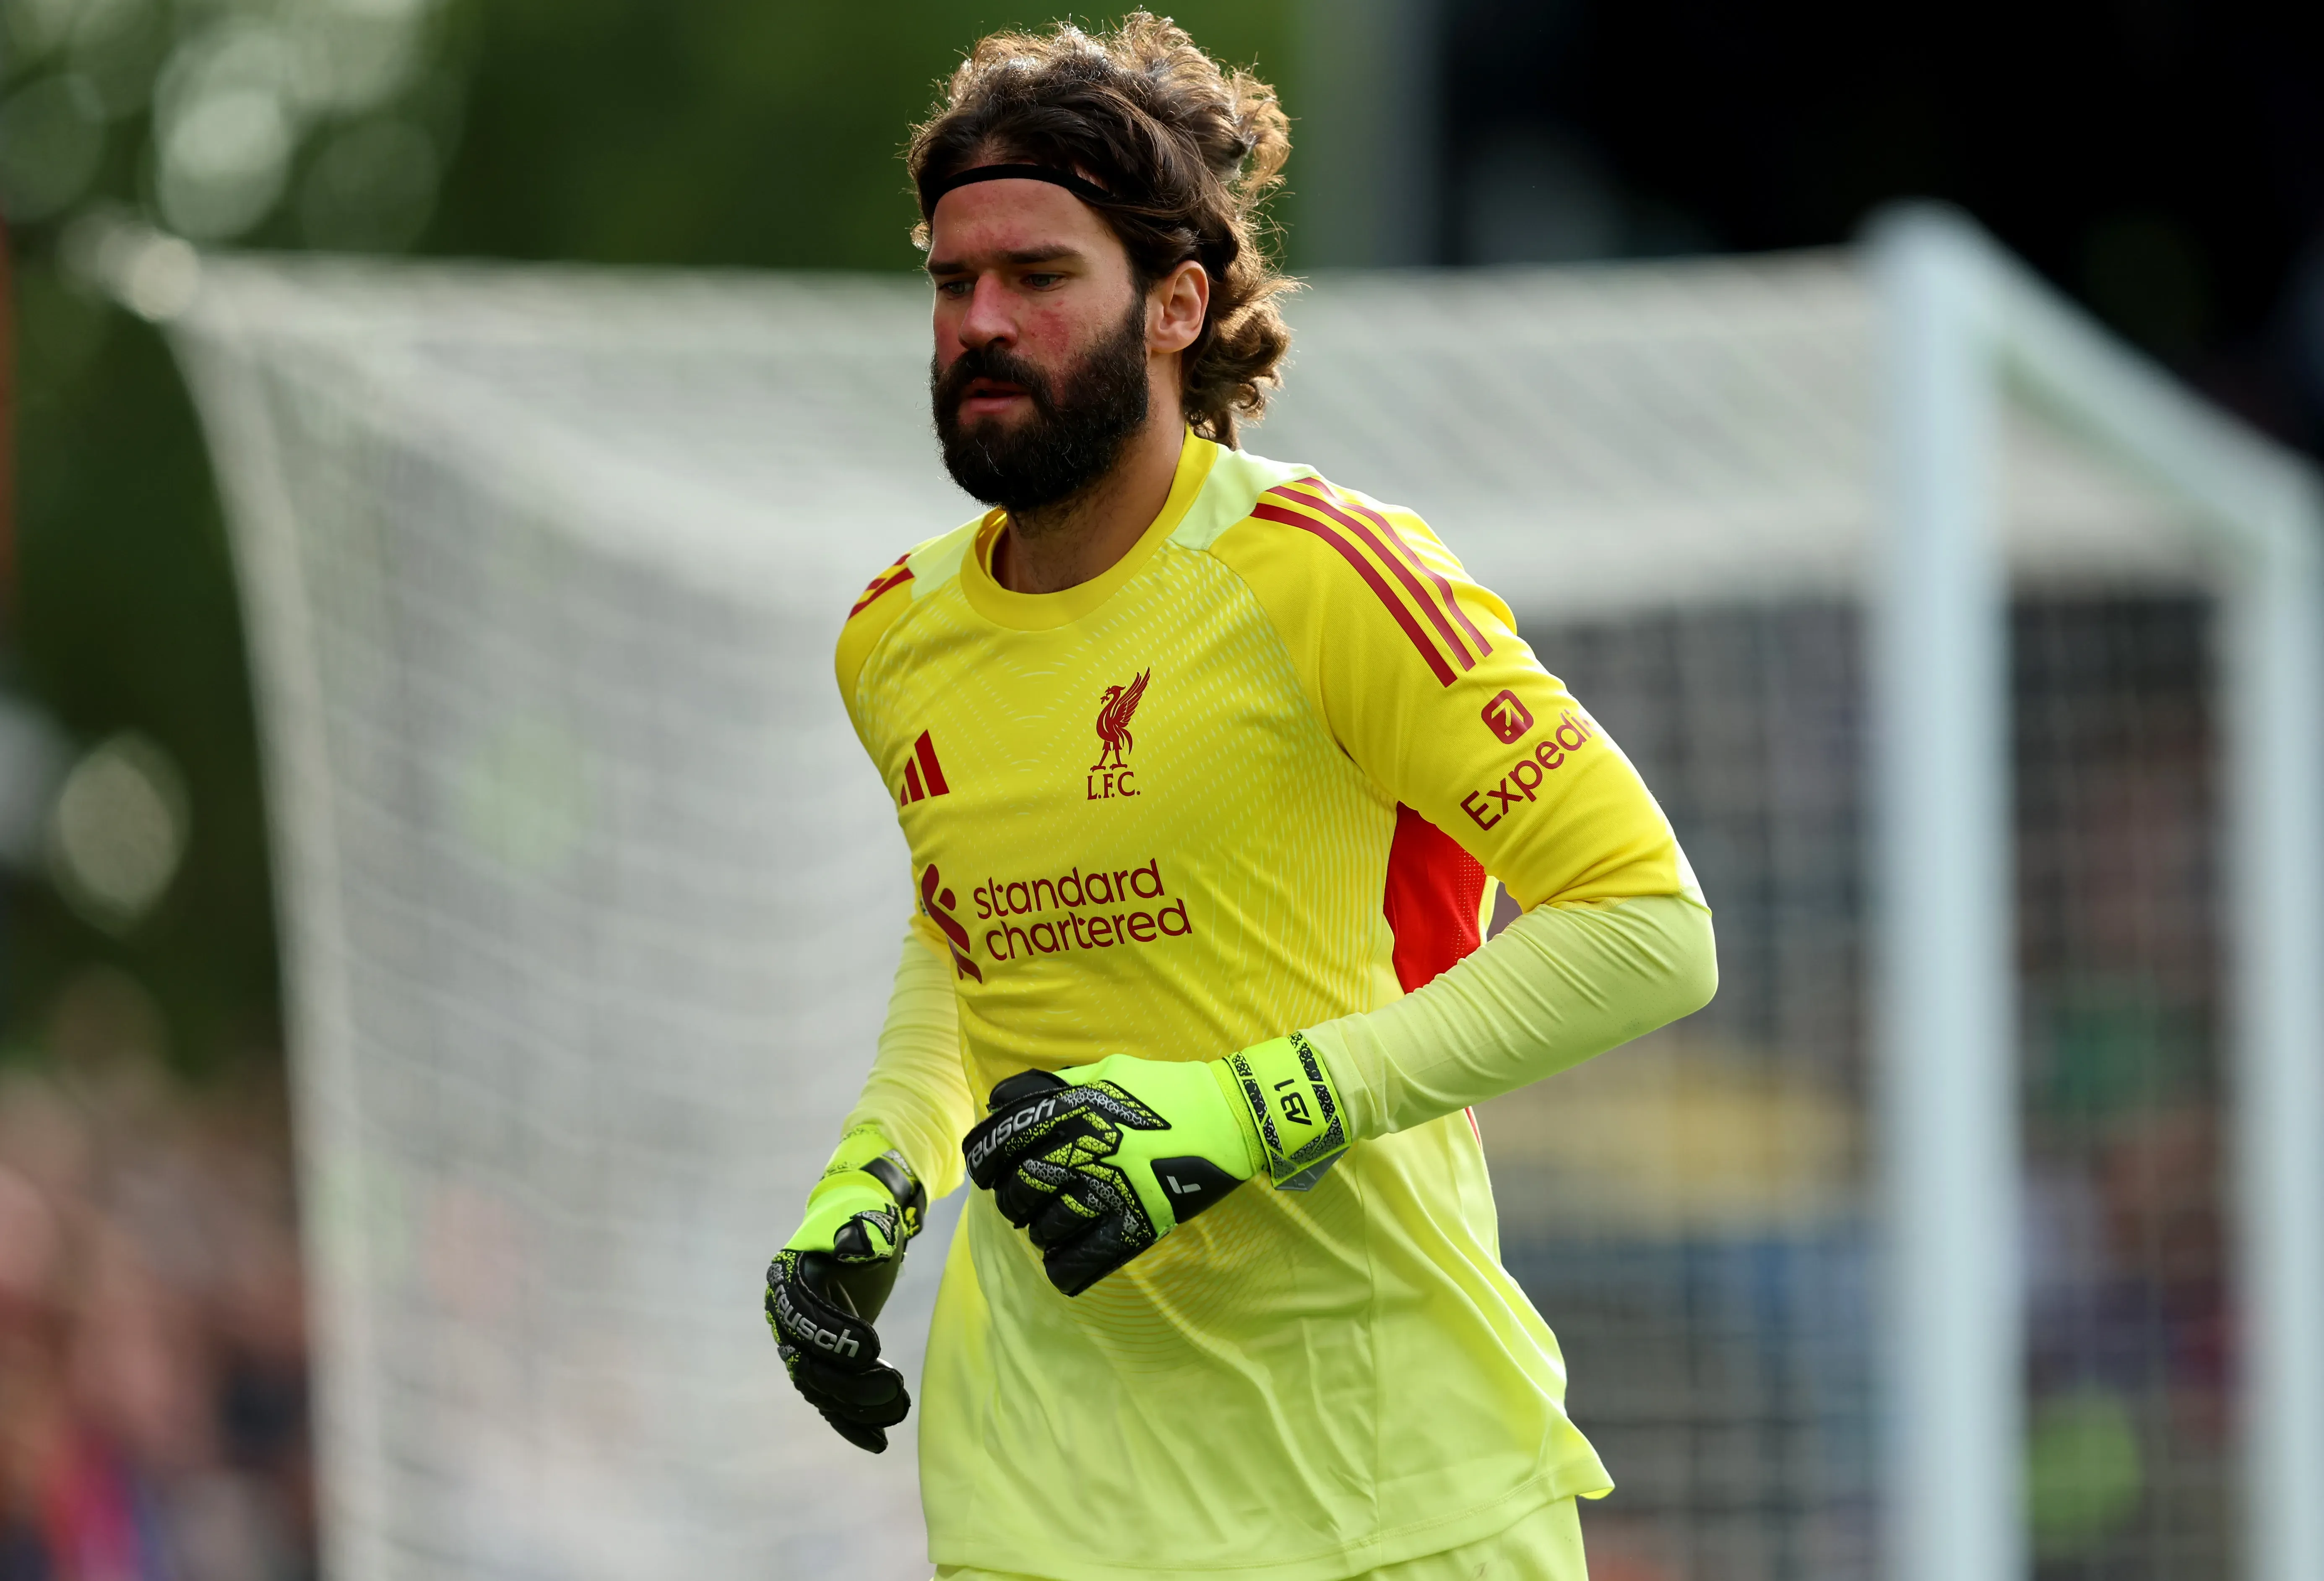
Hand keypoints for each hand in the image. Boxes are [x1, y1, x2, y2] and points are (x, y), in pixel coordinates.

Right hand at [765, 1130, 925, 1452]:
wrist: (862, 1227)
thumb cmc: (865, 1220)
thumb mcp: (865, 1220)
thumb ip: (859, 1235)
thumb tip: (855, 1245)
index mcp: (789, 1280)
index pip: (803, 1316)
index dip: (833, 1334)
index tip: (873, 1348)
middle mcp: (786, 1318)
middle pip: (809, 1364)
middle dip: (851, 1382)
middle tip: (895, 1387)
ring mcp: (801, 1345)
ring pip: (821, 1389)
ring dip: (858, 1406)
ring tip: (899, 1408)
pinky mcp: (822, 1364)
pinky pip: (830, 1401)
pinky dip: (851, 1422)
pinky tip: (878, 1442)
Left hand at [962, 1035, 1351, 1296]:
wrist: (1233, 1117)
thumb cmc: (1167, 1093)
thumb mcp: (1106, 1071)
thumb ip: (1052, 1086)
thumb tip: (999, 1101)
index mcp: (1075, 1108)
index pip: (1002, 1140)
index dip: (984, 1161)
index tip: (987, 1172)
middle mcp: (1087, 1148)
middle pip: (1018, 1190)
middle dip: (1012, 1201)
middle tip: (1023, 1201)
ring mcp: (1113, 1188)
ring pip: (1046, 1228)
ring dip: (1041, 1231)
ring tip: (1051, 1225)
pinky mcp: (1139, 1221)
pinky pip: (1084, 1258)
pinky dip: (1064, 1267)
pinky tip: (1062, 1261)